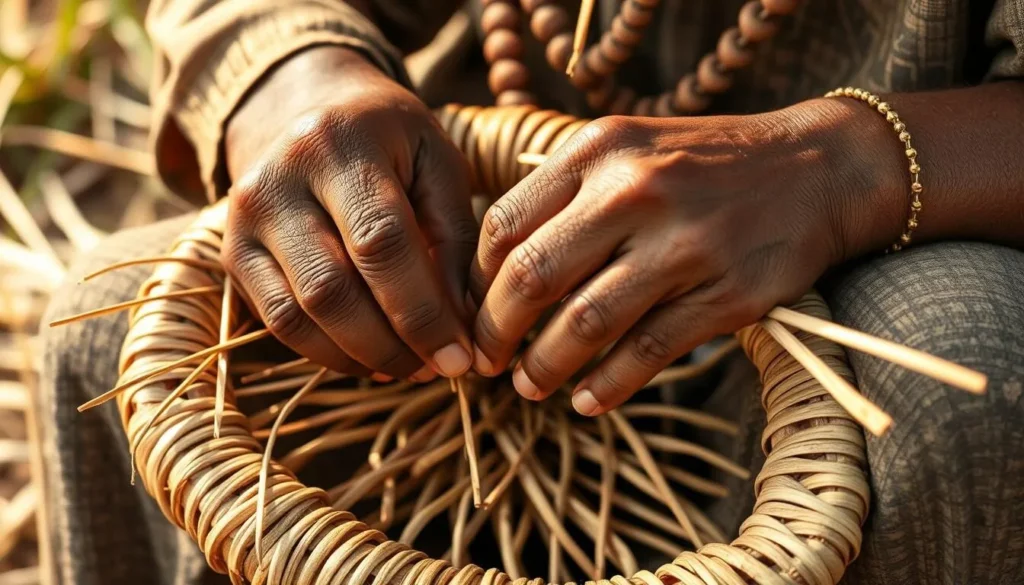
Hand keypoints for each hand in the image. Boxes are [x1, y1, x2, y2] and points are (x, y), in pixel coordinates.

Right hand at [222, 46, 476, 380]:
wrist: (301, 108)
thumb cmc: (390, 142)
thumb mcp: (437, 162)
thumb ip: (456, 235)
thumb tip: (461, 324)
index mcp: (340, 142)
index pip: (381, 241)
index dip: (423, 311)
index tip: (461, 355)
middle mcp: (279, 178)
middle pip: (333, 288)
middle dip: (393, 343)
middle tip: (439, 369)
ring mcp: (246, 218)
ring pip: (300, 314)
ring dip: (363, 356)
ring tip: (412, 366)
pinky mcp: (232, 253)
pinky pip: (279, 322)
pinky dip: (330, 353)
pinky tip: (372, 359)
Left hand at [469, 101, 900, 414]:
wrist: (816, 169)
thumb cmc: (702, 165)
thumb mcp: (627, 150)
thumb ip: (562, 195)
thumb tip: (489, 272)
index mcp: (599, 151)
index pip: (504, 225)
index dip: (474, 282)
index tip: (469, 313)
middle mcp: (636, 190)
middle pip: (533, 277)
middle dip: (496, 333)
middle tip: (486, 362)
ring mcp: (685, 243)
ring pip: (586, 323)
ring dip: (545, 367)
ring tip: (530, 387)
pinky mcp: (728, 293)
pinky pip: (648, 352)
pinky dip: (607, 386)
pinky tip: (587, 400)